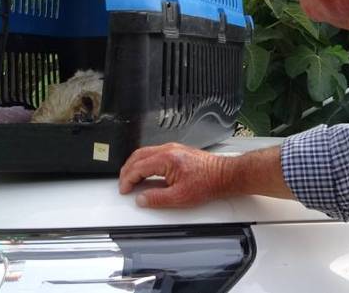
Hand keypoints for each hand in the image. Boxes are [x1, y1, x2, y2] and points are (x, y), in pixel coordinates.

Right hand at [118, 143, 232, 207]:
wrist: (224, 175)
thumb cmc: (207, 183)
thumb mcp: (180, 197)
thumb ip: (157, 199)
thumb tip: (141, 199)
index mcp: (166, 159)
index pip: (138, 167)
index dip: (128, 179)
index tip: (125, 189)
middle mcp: (168, 150)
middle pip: (138, 156)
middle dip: (127, 170)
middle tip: (123, 184)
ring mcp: (173, 149)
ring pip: (145, 153)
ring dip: (135, 165)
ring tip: (131, 179)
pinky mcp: (177, 151)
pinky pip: (154, 153)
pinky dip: (145, 162)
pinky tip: (146, 172)